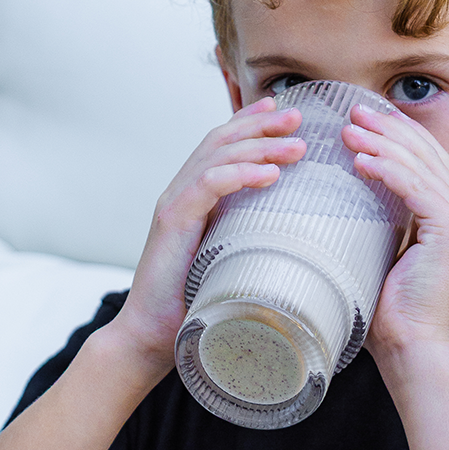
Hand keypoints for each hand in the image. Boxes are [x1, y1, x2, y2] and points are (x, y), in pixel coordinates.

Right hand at [104, 99, 305, 371]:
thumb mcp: (229, 262)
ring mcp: (174, 203)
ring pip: (218, 156)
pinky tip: (270, 175)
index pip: (222, 146)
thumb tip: (295, 238)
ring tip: (297, 146)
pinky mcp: (172, 221)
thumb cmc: (192, 304)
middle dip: (261, 124)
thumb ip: (250, 240)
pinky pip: (209, 184)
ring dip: (260, 146)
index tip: (286, 113)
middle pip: (221, 140)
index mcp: (193, 197)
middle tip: (298, 116)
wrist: (149, 335)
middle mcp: (181, 192)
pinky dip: (241, 174)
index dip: (252, 123)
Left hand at [342, 103, 448, 355]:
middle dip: (389, 128)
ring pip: (421, 166)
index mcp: (442, 216)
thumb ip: (371, 223)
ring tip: (348, 131)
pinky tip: (360, 161)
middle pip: (426, 153)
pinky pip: (417, 189)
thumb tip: (336, 198)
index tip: (359, 119)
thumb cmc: (385, 311)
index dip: (395, 134)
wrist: (408, 348)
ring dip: (383, 144)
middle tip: (353, 111)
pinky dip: (388, 171)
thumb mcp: (374, 254)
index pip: (424, 159)